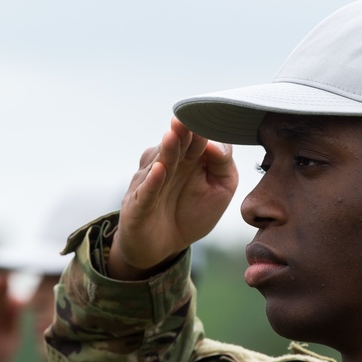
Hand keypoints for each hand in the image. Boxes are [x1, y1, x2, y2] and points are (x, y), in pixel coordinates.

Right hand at [109, 117, 237, 279]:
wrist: (164, 246)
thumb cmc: (192, 212)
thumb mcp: (220, 188)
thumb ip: (223, 164)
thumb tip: (216, 143)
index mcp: (189, 157)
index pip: (197, 137)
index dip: (202, 128)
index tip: (211, 115)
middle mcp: (168, 165)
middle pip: (176, 145)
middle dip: (182, 131)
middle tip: (187, 117)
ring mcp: (151, 183)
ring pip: (159, 163)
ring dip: (167, 150)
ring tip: (173, 135)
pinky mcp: (139, 205)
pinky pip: (146, 192)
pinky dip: (152, 182)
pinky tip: (159, 171)